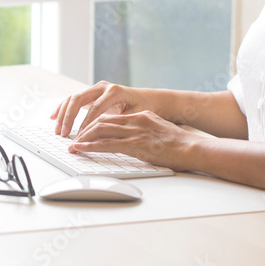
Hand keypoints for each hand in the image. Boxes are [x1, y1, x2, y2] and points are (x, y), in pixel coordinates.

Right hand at [50, 81, 156, 137]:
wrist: (145, 98)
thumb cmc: (142, 107)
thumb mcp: (137, 115)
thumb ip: (123, 122)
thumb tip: (111, 134)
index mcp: (114, 91)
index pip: (96, 108)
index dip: (86, 123)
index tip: (80, 137)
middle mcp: (103, 87)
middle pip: (79, 99)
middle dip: (69, 117)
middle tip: (63, 134)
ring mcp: (95, 89)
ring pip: (73, 98)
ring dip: (63, 114)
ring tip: (58, 130)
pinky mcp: (90, 94)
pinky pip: (72, 99)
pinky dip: (62, 108)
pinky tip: (53, 117)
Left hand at [69, 110, 200, 170]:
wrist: (192, 149)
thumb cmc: (180, 145)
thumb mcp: (159, 131)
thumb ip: (144, 130)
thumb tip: (132, 138)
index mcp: (141, 116)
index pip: (111, 117)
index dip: (94, 124)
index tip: (85, 131)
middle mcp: (136, 120)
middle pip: (102, 120)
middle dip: (84, 129)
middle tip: (73, 138)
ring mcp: (135, 131)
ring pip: (100, 130)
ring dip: (83, 138)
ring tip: (72, 146)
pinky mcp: (135, 144)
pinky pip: (106, 144)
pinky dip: (90, 147)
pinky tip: (80, 150)